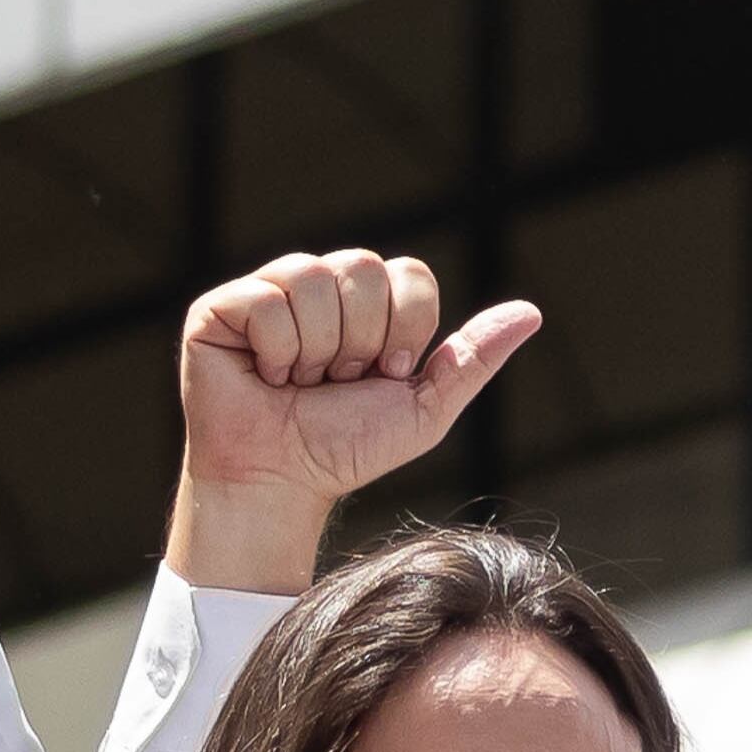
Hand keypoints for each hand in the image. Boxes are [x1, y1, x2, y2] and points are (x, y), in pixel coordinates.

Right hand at [164, 250, 540, 593]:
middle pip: (363, 267)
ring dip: (317, 350)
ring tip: (299, 382)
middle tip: (337, 381)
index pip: (409, 274)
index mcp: (368, 301)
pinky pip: (265, 299)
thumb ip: (472, 359)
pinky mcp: (220, 308)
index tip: (383, 375)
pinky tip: (265, 377)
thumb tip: (531, 312)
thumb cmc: (348, 449)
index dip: (404, 330)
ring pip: (313, 278)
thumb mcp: (423, 410)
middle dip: (361, 341)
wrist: (283, 484)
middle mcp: (320, 285)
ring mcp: (268, 291)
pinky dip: (275, 350)